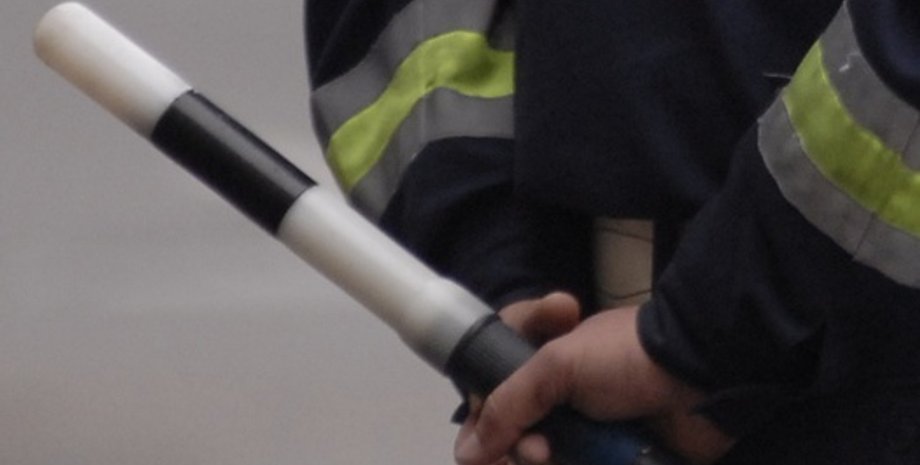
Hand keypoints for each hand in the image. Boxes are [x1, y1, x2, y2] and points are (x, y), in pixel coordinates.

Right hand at [454, 300, 734, 464]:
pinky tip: (564, 464)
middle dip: (512, 449)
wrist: (702, 377)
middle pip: (511, 437)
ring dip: (535, 463)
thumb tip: (467, 453)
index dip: (479, 418)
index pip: (492, 396)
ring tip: (548, 459)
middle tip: (534, 453)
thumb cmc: (623, 361)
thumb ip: (506, 404)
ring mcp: (585, 432)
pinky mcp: (609, 457)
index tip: (480, 435)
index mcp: (542, 365)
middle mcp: (558, 400)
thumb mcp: (557, 366)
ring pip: (539, 460)